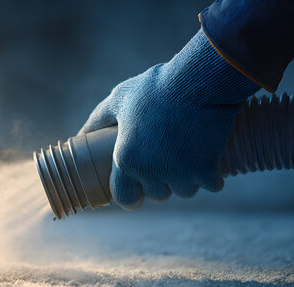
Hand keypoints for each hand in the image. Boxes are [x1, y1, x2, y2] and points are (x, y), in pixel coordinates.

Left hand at [79, 29, 258, 209]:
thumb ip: (97, 120)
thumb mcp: (119, 99)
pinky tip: (212, 164)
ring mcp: (181, 175)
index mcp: (126, 160)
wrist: (199, 81)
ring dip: (188, 181)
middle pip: (158, 195)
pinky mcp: (208, 170)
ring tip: (188, 158)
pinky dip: (214, 177)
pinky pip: (213, 185)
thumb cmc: (156, 88)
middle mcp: (151, 173)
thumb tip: (79, 136)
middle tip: (166, 164)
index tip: (138, 192)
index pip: (125, 199)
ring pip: (185, 191)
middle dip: (162, 183)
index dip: (131, 196)